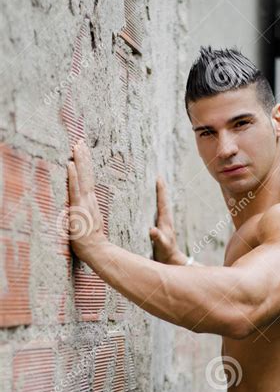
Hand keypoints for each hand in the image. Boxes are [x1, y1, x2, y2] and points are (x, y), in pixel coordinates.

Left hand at [67, 140, 107, 261]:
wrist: (97, 251)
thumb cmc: (92, 242)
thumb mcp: (90, 223)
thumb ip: (87, 212)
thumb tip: (86, 205)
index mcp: (91, 202)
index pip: (87, 179)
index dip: (86, 164)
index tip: (83, 150)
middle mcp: (89, 200)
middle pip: (86, 174)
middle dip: (84, 157)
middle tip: (80, 141)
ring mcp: (84, 203)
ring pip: (82, 177)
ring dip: (80, 161)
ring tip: (77, 146)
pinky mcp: (78, 208)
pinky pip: (75, 189)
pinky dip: (73, 176)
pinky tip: (70, 164)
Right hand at [149, 177, 185, 264]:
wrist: (172, 261)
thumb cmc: (166, 253)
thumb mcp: (162, 246)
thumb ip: (158, 238)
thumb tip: (152, 230)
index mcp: (165, 221)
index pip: (163, 202)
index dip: (160, 190)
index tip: (158, 177)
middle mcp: (166, 220)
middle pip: (163, 200)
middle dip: (160, 188)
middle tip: (158, 176)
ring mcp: (164, 223)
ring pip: (161, 206)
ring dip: (159, 195)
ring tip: (155, 185)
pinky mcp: (161, 228)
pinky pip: (158, 212)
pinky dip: (155, 205)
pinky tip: (151, 204)